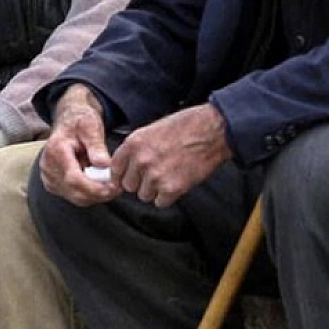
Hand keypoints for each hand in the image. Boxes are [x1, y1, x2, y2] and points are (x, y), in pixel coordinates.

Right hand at [39, 84, 117, 205]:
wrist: (69, 122)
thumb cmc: (81, 122)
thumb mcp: (91, 127)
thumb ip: (96, 146)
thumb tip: (104, 165)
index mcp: (56, 151)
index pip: (74, 179)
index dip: (95, 188)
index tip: (114, 187)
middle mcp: (48, 167)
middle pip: (74, 192)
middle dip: (98, 194)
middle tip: (118, 189)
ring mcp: (48, 177)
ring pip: (75, 197)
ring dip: (95, 196)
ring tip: (112, 187)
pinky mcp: (53, 184)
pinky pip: (73, 196)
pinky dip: (89, 195)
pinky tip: (101, 186)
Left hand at [111, 103, 230, 208]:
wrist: (213, 131)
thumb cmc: (187, 126)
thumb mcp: (153, 130)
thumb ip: (137, 149)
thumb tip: (128, 166)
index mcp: (134, 143)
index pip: (115, 169)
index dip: (123, 174)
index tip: (129, 176)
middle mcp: (141, 160)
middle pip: (129, 186)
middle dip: (141, 183)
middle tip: (156, 174)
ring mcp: (155, 176)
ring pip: (144, 196)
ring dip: (155, 190)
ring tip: (170, 175)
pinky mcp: (172, 189)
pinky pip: (161, 202)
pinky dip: (169, 196)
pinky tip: (178, 182)